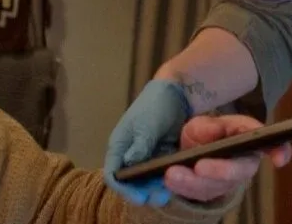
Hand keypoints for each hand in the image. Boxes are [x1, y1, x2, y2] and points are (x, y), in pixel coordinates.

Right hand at [103, 79, 191, 205]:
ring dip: (156, 188)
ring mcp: (146, 157)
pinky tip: (178, 184)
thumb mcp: (146, 125)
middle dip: (143, 192)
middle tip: (159, 198)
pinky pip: (162, 174)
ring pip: (147, 181)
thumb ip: (139, 145)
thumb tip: (129, 163)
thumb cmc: (155, 105)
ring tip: (169, 194)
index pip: (113, 174)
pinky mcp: (162, 157)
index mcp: (119, 146)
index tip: (139, 197)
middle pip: (131, 182)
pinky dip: (168, 180)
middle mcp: (130, 155)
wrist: (176, 93)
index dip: (123, 188)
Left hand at [161, 114, 291, 203]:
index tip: (279, 158)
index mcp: (248, 140)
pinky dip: (181, 188)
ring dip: (191, 182)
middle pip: (238, 171)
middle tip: (199, 166)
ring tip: (172, 174)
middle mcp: (243, 164)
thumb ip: (208, 127)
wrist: (189, 153)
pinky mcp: (209, 194)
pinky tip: (168, 180)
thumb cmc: (204, 135)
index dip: (279, 150)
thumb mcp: (203, 124)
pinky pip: (196, 194)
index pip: (270, 143)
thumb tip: (211, 131)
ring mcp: (226, 183)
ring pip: (214, 186)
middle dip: (219, 170)